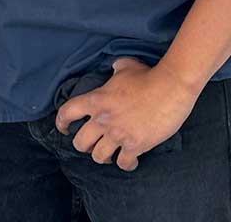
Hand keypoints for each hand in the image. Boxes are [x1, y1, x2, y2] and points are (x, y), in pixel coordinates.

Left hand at [54, 57, 199, 170]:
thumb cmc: (147, 75)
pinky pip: (123, 164)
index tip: (63, 128)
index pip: (67, 112)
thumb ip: (114, 69)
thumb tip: (113, 69)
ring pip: (99, 156)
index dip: (61, 122)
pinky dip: (125, 164)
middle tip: (90, 143)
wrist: (170, 88)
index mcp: (96, 100)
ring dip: (102, 156)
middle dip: (83, 145)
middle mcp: (103, 120)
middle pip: (80, 142)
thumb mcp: (124, 66)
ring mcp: (119, 135)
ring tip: (108, 153)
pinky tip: (128, 160)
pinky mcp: (136, 146)